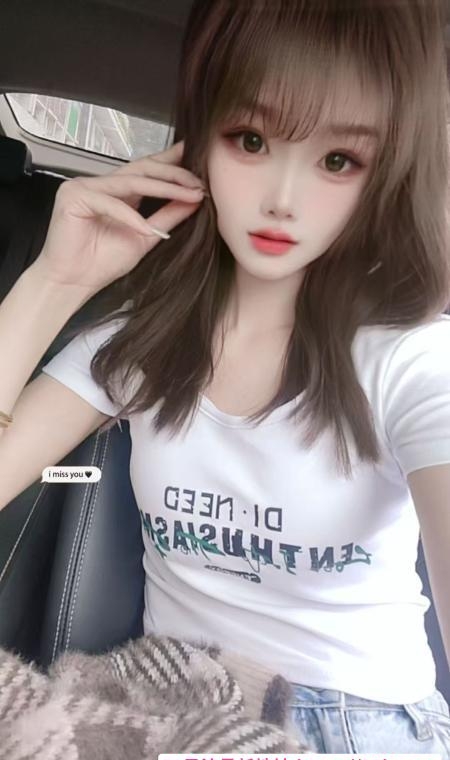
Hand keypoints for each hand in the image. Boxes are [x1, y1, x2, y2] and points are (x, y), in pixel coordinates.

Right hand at [33, 141, 205, 295]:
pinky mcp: (73, 197)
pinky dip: (131, 217)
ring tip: (188, 194)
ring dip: (164, 188)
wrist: (72, 284)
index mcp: (116, 191)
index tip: (197, 155)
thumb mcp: (146, 237)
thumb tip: (195, 199)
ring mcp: (84, 187)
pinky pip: (110, 203)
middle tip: (200, 182)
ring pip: (131, 181)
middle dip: (174, 174)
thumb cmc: (101, 264)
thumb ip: (168, 216)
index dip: (172, 161)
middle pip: (142, 169)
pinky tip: (148, 228)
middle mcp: (100, 184)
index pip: (147, 170)